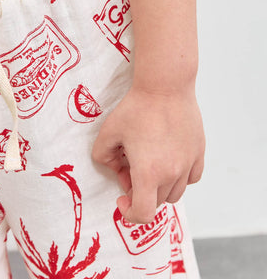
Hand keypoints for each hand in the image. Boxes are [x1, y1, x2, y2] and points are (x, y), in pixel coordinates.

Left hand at [91, 82, 204, 223]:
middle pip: (157, 202)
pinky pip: (191, 177)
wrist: (165, 86)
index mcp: (148, 172)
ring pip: (176, 192)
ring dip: (160, 187)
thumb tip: (112, 167)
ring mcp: (188, 163)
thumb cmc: (137, 107)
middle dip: (140, 194)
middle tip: (129, 171)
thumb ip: (102, 155)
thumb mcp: (109, 131)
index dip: (130, 213)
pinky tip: (168, 160)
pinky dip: (179, 177)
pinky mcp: (199, 152)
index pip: (143, 213)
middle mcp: (172, 173)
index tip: (122, 199)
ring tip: (149, 164)